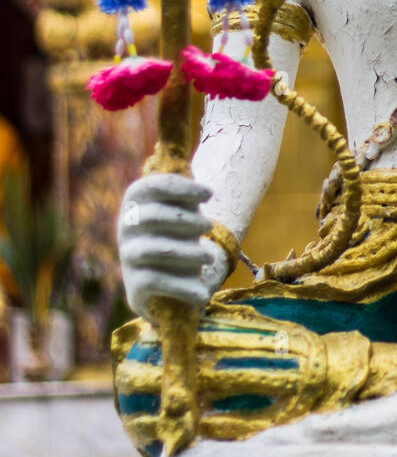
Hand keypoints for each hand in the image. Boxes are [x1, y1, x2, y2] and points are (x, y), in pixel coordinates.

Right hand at [118, 173, 224, 320]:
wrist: (170, 289)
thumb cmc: (180, 237)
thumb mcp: (185, 211)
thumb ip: (187, 193)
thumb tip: (197, 162)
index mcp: (136, 203)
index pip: (151, 186)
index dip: (181, 187)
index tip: (209, 194)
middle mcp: (125, 228)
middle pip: (152, 216)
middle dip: (186, 219)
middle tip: (210, 226)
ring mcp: (127, 257)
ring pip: (154, 249)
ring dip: (187, 252)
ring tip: (209, 257)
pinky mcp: (134, 286)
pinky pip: (155, 282)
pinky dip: (182, 287)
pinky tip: (203, 294)